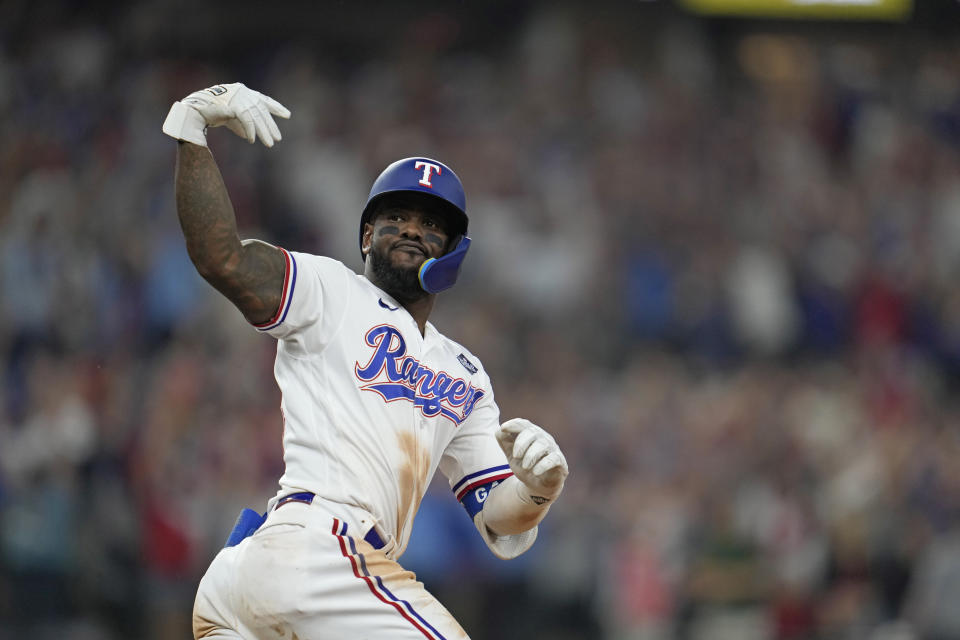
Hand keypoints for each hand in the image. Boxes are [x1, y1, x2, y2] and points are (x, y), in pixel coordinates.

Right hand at [162, 83, 289, 146]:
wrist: (195, 110)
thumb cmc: (211, 112)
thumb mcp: (230, 118)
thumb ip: (241, 124)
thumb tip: (250, 136)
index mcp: (244, 92)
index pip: (264, 100)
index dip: (276, 107)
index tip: (287, 115)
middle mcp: (243, 92)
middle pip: (261, 111)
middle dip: (270, 125)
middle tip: (277, 138)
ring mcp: (238, 97)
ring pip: (256, 116)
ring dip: (263, 131)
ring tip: (270, 143)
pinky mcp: (233, 104)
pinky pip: (246, 119)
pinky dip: (250, 130)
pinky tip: (252, 140)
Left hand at [496, 418, 567, 503]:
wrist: (537, 486)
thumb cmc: (526, 467)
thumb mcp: (512, 456)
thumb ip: (505, 443)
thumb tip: (499, 431)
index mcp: (531, 434)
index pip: (523, 424)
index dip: (514, 424)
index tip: (503, 428)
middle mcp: (543, 438)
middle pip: (533, 432)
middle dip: (521, 443)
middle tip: (515, 456)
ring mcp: (553, 449)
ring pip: (543, 444)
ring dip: (531, 455)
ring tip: (525, 467)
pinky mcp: (560, 462)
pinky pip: (553, 459)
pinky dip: (543, 465)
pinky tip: (535, 472)